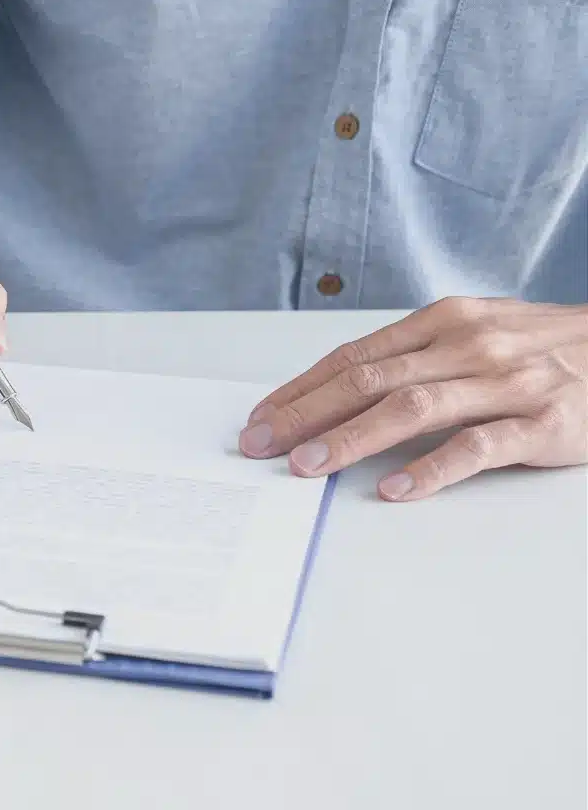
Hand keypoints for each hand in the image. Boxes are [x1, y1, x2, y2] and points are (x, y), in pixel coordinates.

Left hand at [240, 297, 587, 499]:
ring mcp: (507, 384)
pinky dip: (431, 469)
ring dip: (351, 439)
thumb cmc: (549, 348)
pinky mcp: (544, 423)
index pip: (354, 356)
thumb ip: (417, 355)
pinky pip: (477, 447)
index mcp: (446, 321)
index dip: (301, 389)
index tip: (259, 418)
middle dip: (305, 414)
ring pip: (412, 408)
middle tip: (260, 445)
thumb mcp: (479, 333)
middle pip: (369, 379)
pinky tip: (393, 488)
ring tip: (307, 467)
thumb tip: (341, 390)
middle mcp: (469, 345)